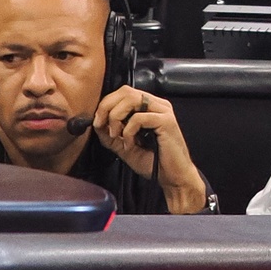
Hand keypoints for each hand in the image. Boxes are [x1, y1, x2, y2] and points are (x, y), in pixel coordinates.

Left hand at [92, 86, 201, 209]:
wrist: (173, 178)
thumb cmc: (154, 162)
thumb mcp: (125, 147)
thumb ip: (111, 135)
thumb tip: (97, 124)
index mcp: (149, 107)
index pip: (123, 92)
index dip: (106, 104)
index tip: (97, 122)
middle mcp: (157, 104)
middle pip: (125, 91)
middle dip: (107, 107)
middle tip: (101, 125)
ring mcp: (163, 111)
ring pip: (132, 99)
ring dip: (116, 116)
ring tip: (115, 135)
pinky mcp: (166, 121)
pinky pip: (140, 117)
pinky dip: (128, 131)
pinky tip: (130, 144)